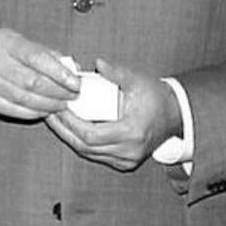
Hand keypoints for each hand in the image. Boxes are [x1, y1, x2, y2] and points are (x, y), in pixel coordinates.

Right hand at [0, 29, 79, 119]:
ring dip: (48, 104)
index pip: (36, 58)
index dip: (59, 73)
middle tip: (72, 96)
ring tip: (61, 105)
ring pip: (23, 98)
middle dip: (57, 92)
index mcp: (6, 41)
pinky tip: (44, 111)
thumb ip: (46, 54)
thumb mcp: (21, 43)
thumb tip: (71, 70)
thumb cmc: (2, 50)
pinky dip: (33, 112)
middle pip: (31, 81)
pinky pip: (12, 109)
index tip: (76, 83)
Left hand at [45, 58, 182, 171]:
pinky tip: (69, 129)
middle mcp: (129, 151)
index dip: (70, 123)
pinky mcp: (125, 162)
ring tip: (55, 119)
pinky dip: (81, 142)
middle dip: (64, 130)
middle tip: (50, 113)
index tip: (59, 107)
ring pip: (88, 153)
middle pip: (85, 147)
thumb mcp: (137, 80)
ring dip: (69, 137)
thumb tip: (97, 63)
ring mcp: (127, 160)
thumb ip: (117, 72)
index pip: (91, 135)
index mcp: (131, 133)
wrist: (175, 114)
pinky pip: (96, 155)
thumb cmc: (155, 96)